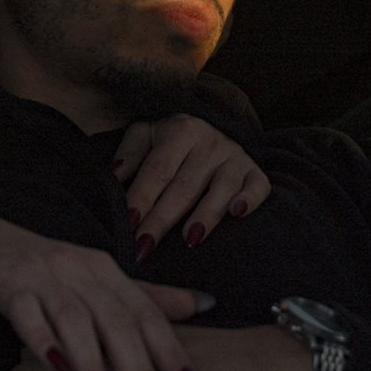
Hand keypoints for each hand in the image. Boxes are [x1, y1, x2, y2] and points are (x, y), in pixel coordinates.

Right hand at [0, 213, 212, 370]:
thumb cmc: (44, 273)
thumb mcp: (97, 281)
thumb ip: (147, 297)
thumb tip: (207, 303)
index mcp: (107, 271)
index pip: (148, 314)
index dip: (173, 352)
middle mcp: (81, 269)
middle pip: (117, 320)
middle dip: (138, 367)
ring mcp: (44, 274)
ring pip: (76, 320)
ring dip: (93, 364)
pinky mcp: (9, 282)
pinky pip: (28, 313)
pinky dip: (42, 340)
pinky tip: (55, 369)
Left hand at [113, 113, 270, 261]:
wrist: (211, 124)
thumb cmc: (169, 141)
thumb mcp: (145, 135)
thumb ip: (129, 155)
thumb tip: (112, 177)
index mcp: (179, 130)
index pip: (158, 169)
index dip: (142, 197)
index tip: (128, 223)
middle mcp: (209, 141)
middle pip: (184, 185)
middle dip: (163, 218)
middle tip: (145, 245)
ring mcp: (234, 156)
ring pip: (221, 188)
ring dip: (205, 214)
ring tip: (189, 241)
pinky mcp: (254, 171)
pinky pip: (258, 186)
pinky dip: (250, 199)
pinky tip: (237, 214)